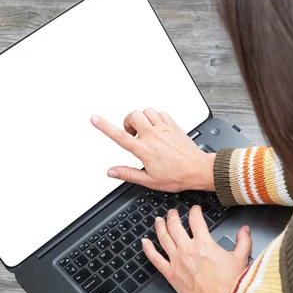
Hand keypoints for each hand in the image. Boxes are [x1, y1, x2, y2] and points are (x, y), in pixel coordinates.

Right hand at [90, 108, 215, 191]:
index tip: (95, 119)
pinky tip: (157, 128)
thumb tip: (112, 171)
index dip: (104, 126)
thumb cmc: (177, 176)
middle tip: (132, 134)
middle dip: (128, 122)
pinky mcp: (173, 125)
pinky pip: (160, 113)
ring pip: (146, 111)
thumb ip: (128, 174)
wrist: (198, 170)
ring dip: (141, 118)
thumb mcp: (149, 181)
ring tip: (144, 131)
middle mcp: (153, 136)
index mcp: (144, 150)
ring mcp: (164, 129)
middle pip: (133, 116)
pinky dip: (155, 117)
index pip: (120, 136)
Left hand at [142, 206, 251, 292]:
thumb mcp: (241, 259)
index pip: (196, 220)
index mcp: (204, 243)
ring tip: (159, 220)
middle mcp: (187, 249)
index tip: (195, 209)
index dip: (195, 211)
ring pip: (163, 238)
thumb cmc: (228, 285)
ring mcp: (176, 261)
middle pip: (175, 226)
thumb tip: (245, 230)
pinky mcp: (170, 273)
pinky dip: (148, 248)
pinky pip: (155, 258)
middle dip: (173, 216)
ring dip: (160, 226)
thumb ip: (243, 241)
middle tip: (173, 212)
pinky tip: (145, 242)